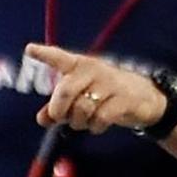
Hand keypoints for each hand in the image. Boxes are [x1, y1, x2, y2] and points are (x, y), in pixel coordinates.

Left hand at [25, 43, 163, 134]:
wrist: (146, 99)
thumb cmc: (108, 95)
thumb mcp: (83, 97)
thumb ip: (60, 108)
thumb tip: (41, 119)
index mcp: (81, 66)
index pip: (60, 58)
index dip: (44, 54)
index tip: (29, 50)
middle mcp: (94, 71)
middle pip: (65, 91)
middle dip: (59, 110)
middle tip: (60, 118)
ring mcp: (110, 84)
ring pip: (82, 108)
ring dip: (79, 122)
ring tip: (84, 123)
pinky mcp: (123, 99)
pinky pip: (100, 118)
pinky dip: (95, 127)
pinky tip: (98, 126)